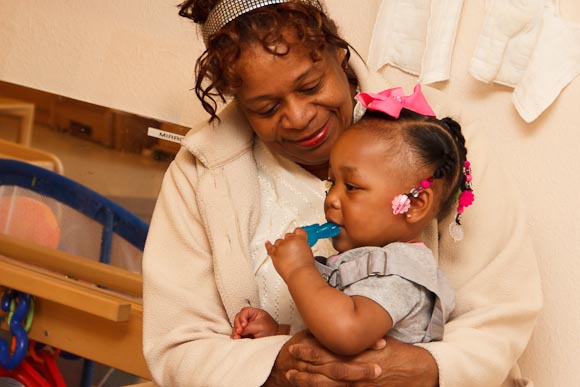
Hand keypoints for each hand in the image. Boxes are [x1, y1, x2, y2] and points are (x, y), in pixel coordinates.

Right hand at [231, 306, 279, 338]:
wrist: (275, 342)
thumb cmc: (271, 331)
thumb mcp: (260, 326)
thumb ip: (248, 327)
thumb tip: (239, 331)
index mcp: (255, 313)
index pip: (244, 311)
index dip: (242, 318)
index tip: (244, 325)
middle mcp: (249, 319)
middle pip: (238, 318)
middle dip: (237, 325)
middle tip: (239, 332)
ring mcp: (246, 327)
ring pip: (236, 327)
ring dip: (235, 332)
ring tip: (238, 337)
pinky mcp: (245, 335)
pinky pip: (237, 334)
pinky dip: (236, 337)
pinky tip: (237, 339)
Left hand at [265, 228, 314, 280]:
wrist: (299, 274)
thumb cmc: (305, 267)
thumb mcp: (308, 252)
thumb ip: (302, 246)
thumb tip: (300, 248)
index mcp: (300, 239)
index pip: (298, 231)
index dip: (297, 234)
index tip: (297, 236)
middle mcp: (289, 240)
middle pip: (288, 236)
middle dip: (290, 241)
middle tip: (292, 249)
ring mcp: (280, 247)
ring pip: (279, 241)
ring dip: (281, 246)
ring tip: (285, 254)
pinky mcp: (274, 253)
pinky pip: (269, 247)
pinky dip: (268, 245)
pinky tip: (268, 243)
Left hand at [265, 331, 437, 386]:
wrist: (417, 372)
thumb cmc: (398, 353)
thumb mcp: (378, 340)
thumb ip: (359, 338)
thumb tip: (342, 329)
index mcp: (357, 355)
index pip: (328, 352)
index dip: (309, 349)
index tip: (296, 346)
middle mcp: (354, 371)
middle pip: (323, 370)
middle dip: (304, 366)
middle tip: (288, 362)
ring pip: (327, 386)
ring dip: (308, 381)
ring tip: (292, 378)